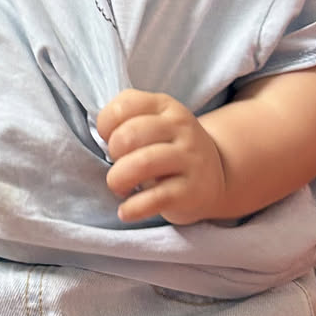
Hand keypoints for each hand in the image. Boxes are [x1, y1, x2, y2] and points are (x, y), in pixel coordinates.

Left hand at [95, 88, 229, 226]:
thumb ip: (127, 119)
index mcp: (166, 106)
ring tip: (120, 187)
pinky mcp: (192, 191)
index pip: (125, 104)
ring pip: (142, 164)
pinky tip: (126, 211)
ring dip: (118, 179)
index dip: (106, 124)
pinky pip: (155, 199)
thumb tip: (102, 135)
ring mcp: (189, 159)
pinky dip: (133, 208)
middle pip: (130, 135)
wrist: (214, 175)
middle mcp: (181, 128)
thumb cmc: (169, 148)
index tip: (109, 139)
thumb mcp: (155, 122)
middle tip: (118, 165)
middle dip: (113, 153)